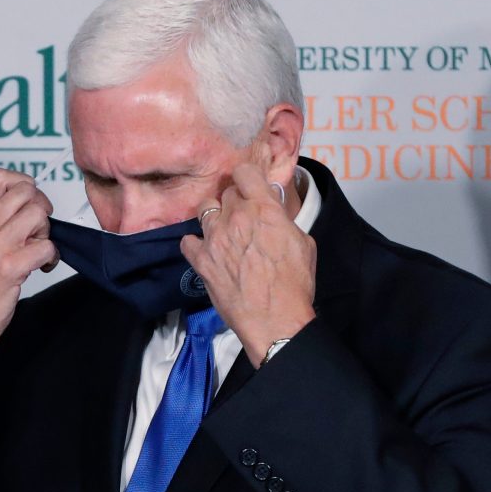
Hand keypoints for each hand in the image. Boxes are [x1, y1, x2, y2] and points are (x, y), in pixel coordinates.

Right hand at [0, 169, 58, 395]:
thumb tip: (21, 204)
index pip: (0, 177)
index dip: (24, 184)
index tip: (30, 202)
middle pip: (26, 192)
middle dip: (41, 208)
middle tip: (39, 230)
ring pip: (38, 215)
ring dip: (47, 232)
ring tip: (39, 249)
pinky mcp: (9, 268)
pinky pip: (46, 246)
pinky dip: (51, 257)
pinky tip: (43, 267)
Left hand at [180, 164, 316, 366]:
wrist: (275, 319)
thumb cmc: (295, 283)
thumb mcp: (303, 243)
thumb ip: (283, 220)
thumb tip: (273, 211)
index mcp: (263, 209)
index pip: (245, 172)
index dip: (246, 176)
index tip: (248, 185)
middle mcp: (235, 217)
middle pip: (226, 192)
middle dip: (234, 201)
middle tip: (242, 217)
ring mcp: (214, 237)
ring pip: (205, 210)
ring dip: (214, 218)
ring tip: (223, 232)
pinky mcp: (201, 259)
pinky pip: (187, 241)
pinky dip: (195, 243)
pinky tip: (204, 250)